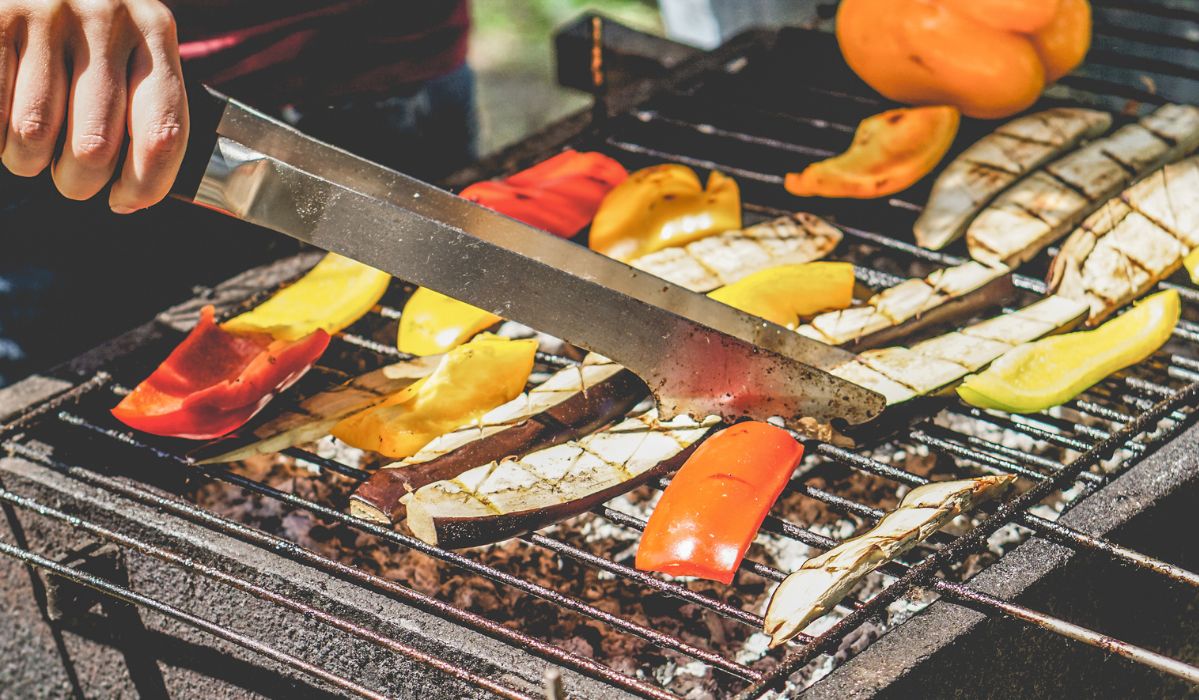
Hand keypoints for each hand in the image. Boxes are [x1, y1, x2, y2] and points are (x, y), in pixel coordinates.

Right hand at [0, 0, 186, 211]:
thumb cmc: (86, 26)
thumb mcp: (130, 48)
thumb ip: (144, 107)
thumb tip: (135, 197)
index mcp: (154, 32)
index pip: (163, 133)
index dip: (145, 185)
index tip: (125, 200)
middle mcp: (106, 19)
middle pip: (94, 148)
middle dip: (78, 181)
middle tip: (70, 174)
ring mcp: (46, 13)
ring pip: (34, 136)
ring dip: (27, 159)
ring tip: (31, 141)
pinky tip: (5, 119)